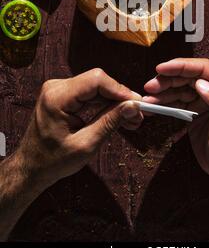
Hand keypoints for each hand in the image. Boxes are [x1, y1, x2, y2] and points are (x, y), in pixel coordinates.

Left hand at [16, 68, 142, 189]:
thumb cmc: (52, 161)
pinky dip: (105, 105)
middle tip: (139, 115)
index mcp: (57, 97)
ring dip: (115, 102)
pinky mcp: (64, 95)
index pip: (96, 80)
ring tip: (132, 120)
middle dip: (120, 98)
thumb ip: (110, 122)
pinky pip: (90, 94)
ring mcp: (59, 89)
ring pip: (97, 87)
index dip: (120, 90)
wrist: (30, 167)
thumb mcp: (86, 145)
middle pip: (98, 82)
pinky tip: (119, 117)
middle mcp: (56, 87)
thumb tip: (133, 107)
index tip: (138, 104)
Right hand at [144, 58, 208, 183]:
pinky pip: (177, 101)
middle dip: (168, 79)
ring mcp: (205, 101)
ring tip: (147, 98)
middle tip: (149, 86)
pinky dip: (164, 102)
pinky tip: (152, 105)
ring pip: (181, 88)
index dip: (182, 66)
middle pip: (189, 77)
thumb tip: (201, 84)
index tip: (161, 68)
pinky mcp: (195, 111)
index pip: (204, 69)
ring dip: (163, 91)